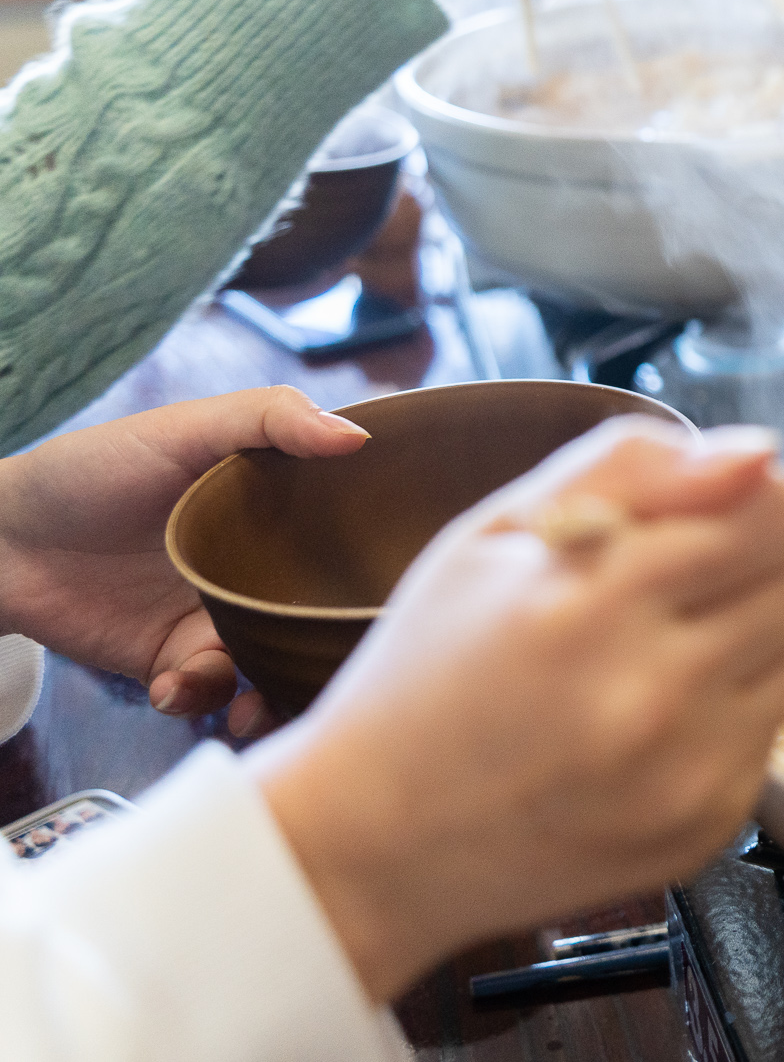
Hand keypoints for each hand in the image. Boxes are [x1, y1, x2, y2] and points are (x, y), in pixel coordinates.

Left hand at [0, 387, 368, 730]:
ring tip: (251, 707)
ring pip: (274, 666)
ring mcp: (215, 615)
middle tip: (340, 674)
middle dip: (332, 656)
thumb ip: (269, 419)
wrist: (0, 541)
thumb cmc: (91, 469)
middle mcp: (255, 567)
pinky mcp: (172, 659)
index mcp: (273, 511)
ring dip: (270, 696)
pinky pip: (209, 692)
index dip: (378, 565)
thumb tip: (357, 437)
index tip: (400, 589)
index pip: (347, 537)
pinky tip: (172, 685)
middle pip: (319, 616)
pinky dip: (199, 697)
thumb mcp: (184, 427)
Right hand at [249, 421, 783, 1001]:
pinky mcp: (707, 826)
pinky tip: (672, 709)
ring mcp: (688, 770)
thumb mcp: (493, 532)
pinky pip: (778, 729)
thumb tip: (760, 452)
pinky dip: (744, 704)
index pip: (769, 514)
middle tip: (722, 564)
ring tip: (701, 628)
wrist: (379, 842)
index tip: (727, 505)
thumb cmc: (430, 667)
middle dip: (781, 552)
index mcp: (591, 599)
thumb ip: (628, 466)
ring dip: (779, 623)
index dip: (761, 496)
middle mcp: (653, 691)